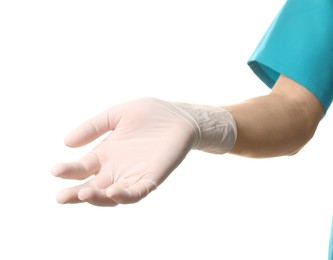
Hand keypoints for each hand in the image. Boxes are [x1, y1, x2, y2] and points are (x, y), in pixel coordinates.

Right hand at [52, 98, 197, 206]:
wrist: (178, 117)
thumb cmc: (149, 114)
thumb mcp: (116, 115)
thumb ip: (93, 127)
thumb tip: (66, 143)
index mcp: (105, 154)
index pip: (82, 169)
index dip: (68, 171)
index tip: (55, 170)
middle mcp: (116, 169)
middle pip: (92, 187)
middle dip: (76, 194)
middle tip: (61, 198)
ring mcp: (133, 175)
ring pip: (111, 195)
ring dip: (97, 198)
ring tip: (83, 194)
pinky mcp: (151, 178)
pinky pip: (137, 192)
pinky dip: (125, 195)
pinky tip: (114, 192)